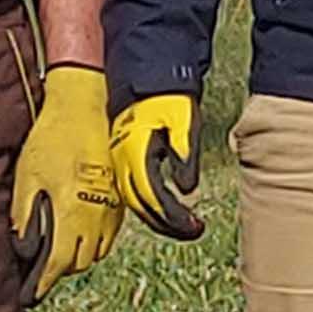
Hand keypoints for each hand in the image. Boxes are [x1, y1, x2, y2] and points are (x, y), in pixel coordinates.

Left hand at [17, 64, 124, 293]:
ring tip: (57, 243)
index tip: (32, 294)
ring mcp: (111, 206)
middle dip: (60, 268)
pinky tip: (77, 226)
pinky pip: (108, 233)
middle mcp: (96, 214)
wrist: (83, 107)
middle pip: (79, 262)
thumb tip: (24, 248)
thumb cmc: (52, 138)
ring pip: (96, 251)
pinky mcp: (118, 197)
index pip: (59, 262)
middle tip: (40, 263)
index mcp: (72, 211)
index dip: (44, 283)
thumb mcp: (27, 176)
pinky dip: (93, 239)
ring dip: (77, 254)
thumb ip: (25, 215)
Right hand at [109, 92, 207, 240]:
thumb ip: (185, 156)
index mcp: (136, 152)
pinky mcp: (122, 161)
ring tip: (185, 227)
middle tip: (194, 231)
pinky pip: (133, 192)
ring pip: (136, 202)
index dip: (173, 216)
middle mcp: (122, 161)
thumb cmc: (169, 99)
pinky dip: (151, 206)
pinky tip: (167, 211)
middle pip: (142, 205)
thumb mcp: (185, 122)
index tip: (193, 226)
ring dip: (159, 218)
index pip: (153, 196)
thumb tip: (187, 190)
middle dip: (167, 223)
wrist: (146, 80)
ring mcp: (119, 162)